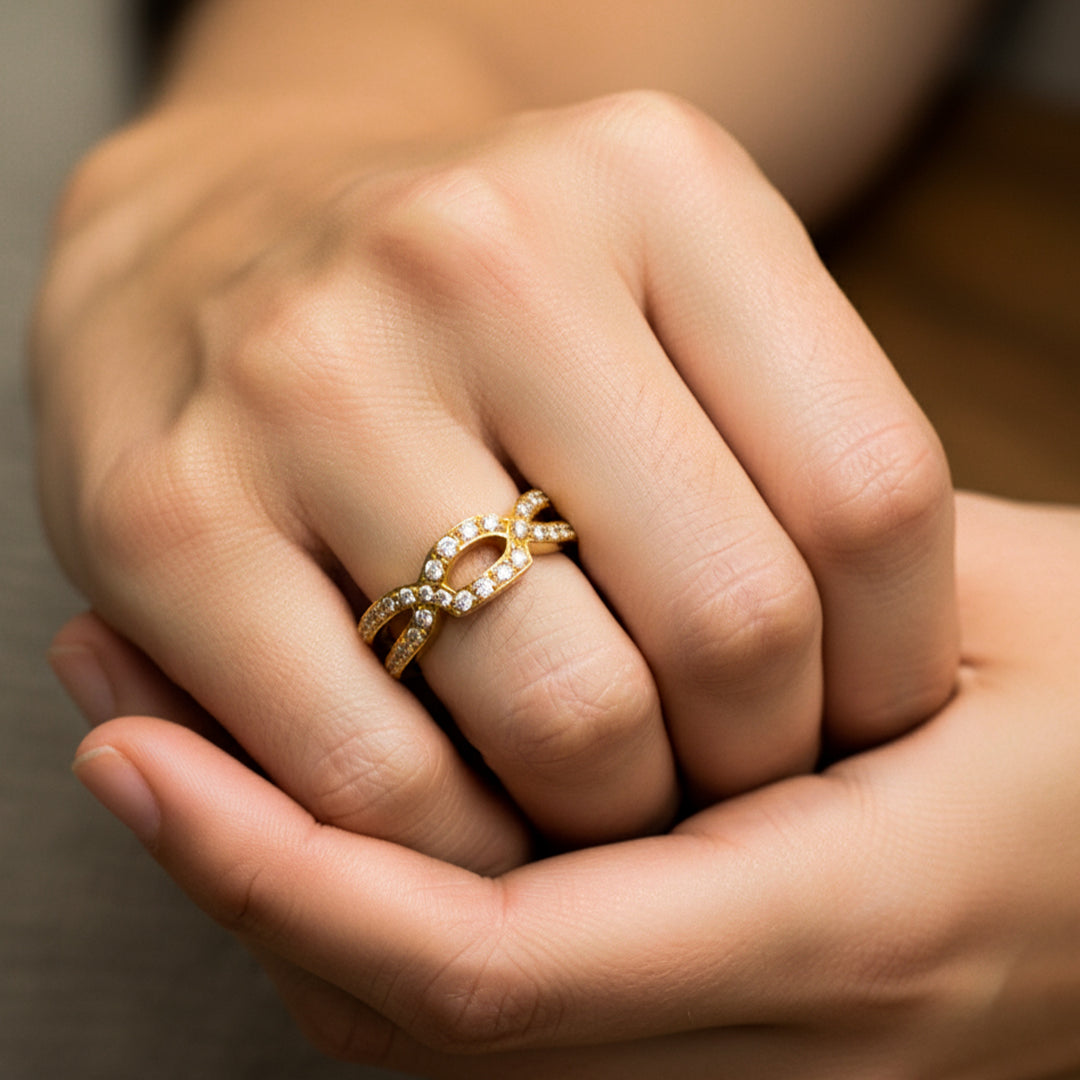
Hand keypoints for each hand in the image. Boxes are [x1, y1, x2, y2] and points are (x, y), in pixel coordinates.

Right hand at [37, 90, 955, 861]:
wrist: (219, 243)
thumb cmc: (476, 303)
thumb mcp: (663, 296)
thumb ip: (785, 448)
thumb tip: (883, 691)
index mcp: (653, 184)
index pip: (870, 494)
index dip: (892, 663)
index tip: (859, 721)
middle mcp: (479, 255)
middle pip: (732, 620)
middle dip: (755, 761)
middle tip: (725, 776)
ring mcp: (309, 380)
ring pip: (568, 720)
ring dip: (613, 814)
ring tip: (605, 793)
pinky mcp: (167, 517)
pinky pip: (381, 778)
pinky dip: (457, 845)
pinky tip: (475, 812)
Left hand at [66, 494, 1079, 1077]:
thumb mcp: (1014, 625)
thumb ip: (814, 608)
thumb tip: (599, 568)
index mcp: (846, 923)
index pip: (498, 960)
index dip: (297, 870)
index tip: (145, 753)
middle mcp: (766, 1032)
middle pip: (421, 1010)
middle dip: (249, 874)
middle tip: (119, 716)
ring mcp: (735, 1049)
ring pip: (436, 1014)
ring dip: (292, 880)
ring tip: (172, 728)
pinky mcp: (720, 1023)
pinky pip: (498, 987)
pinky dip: (375, 899)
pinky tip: (319, 773)